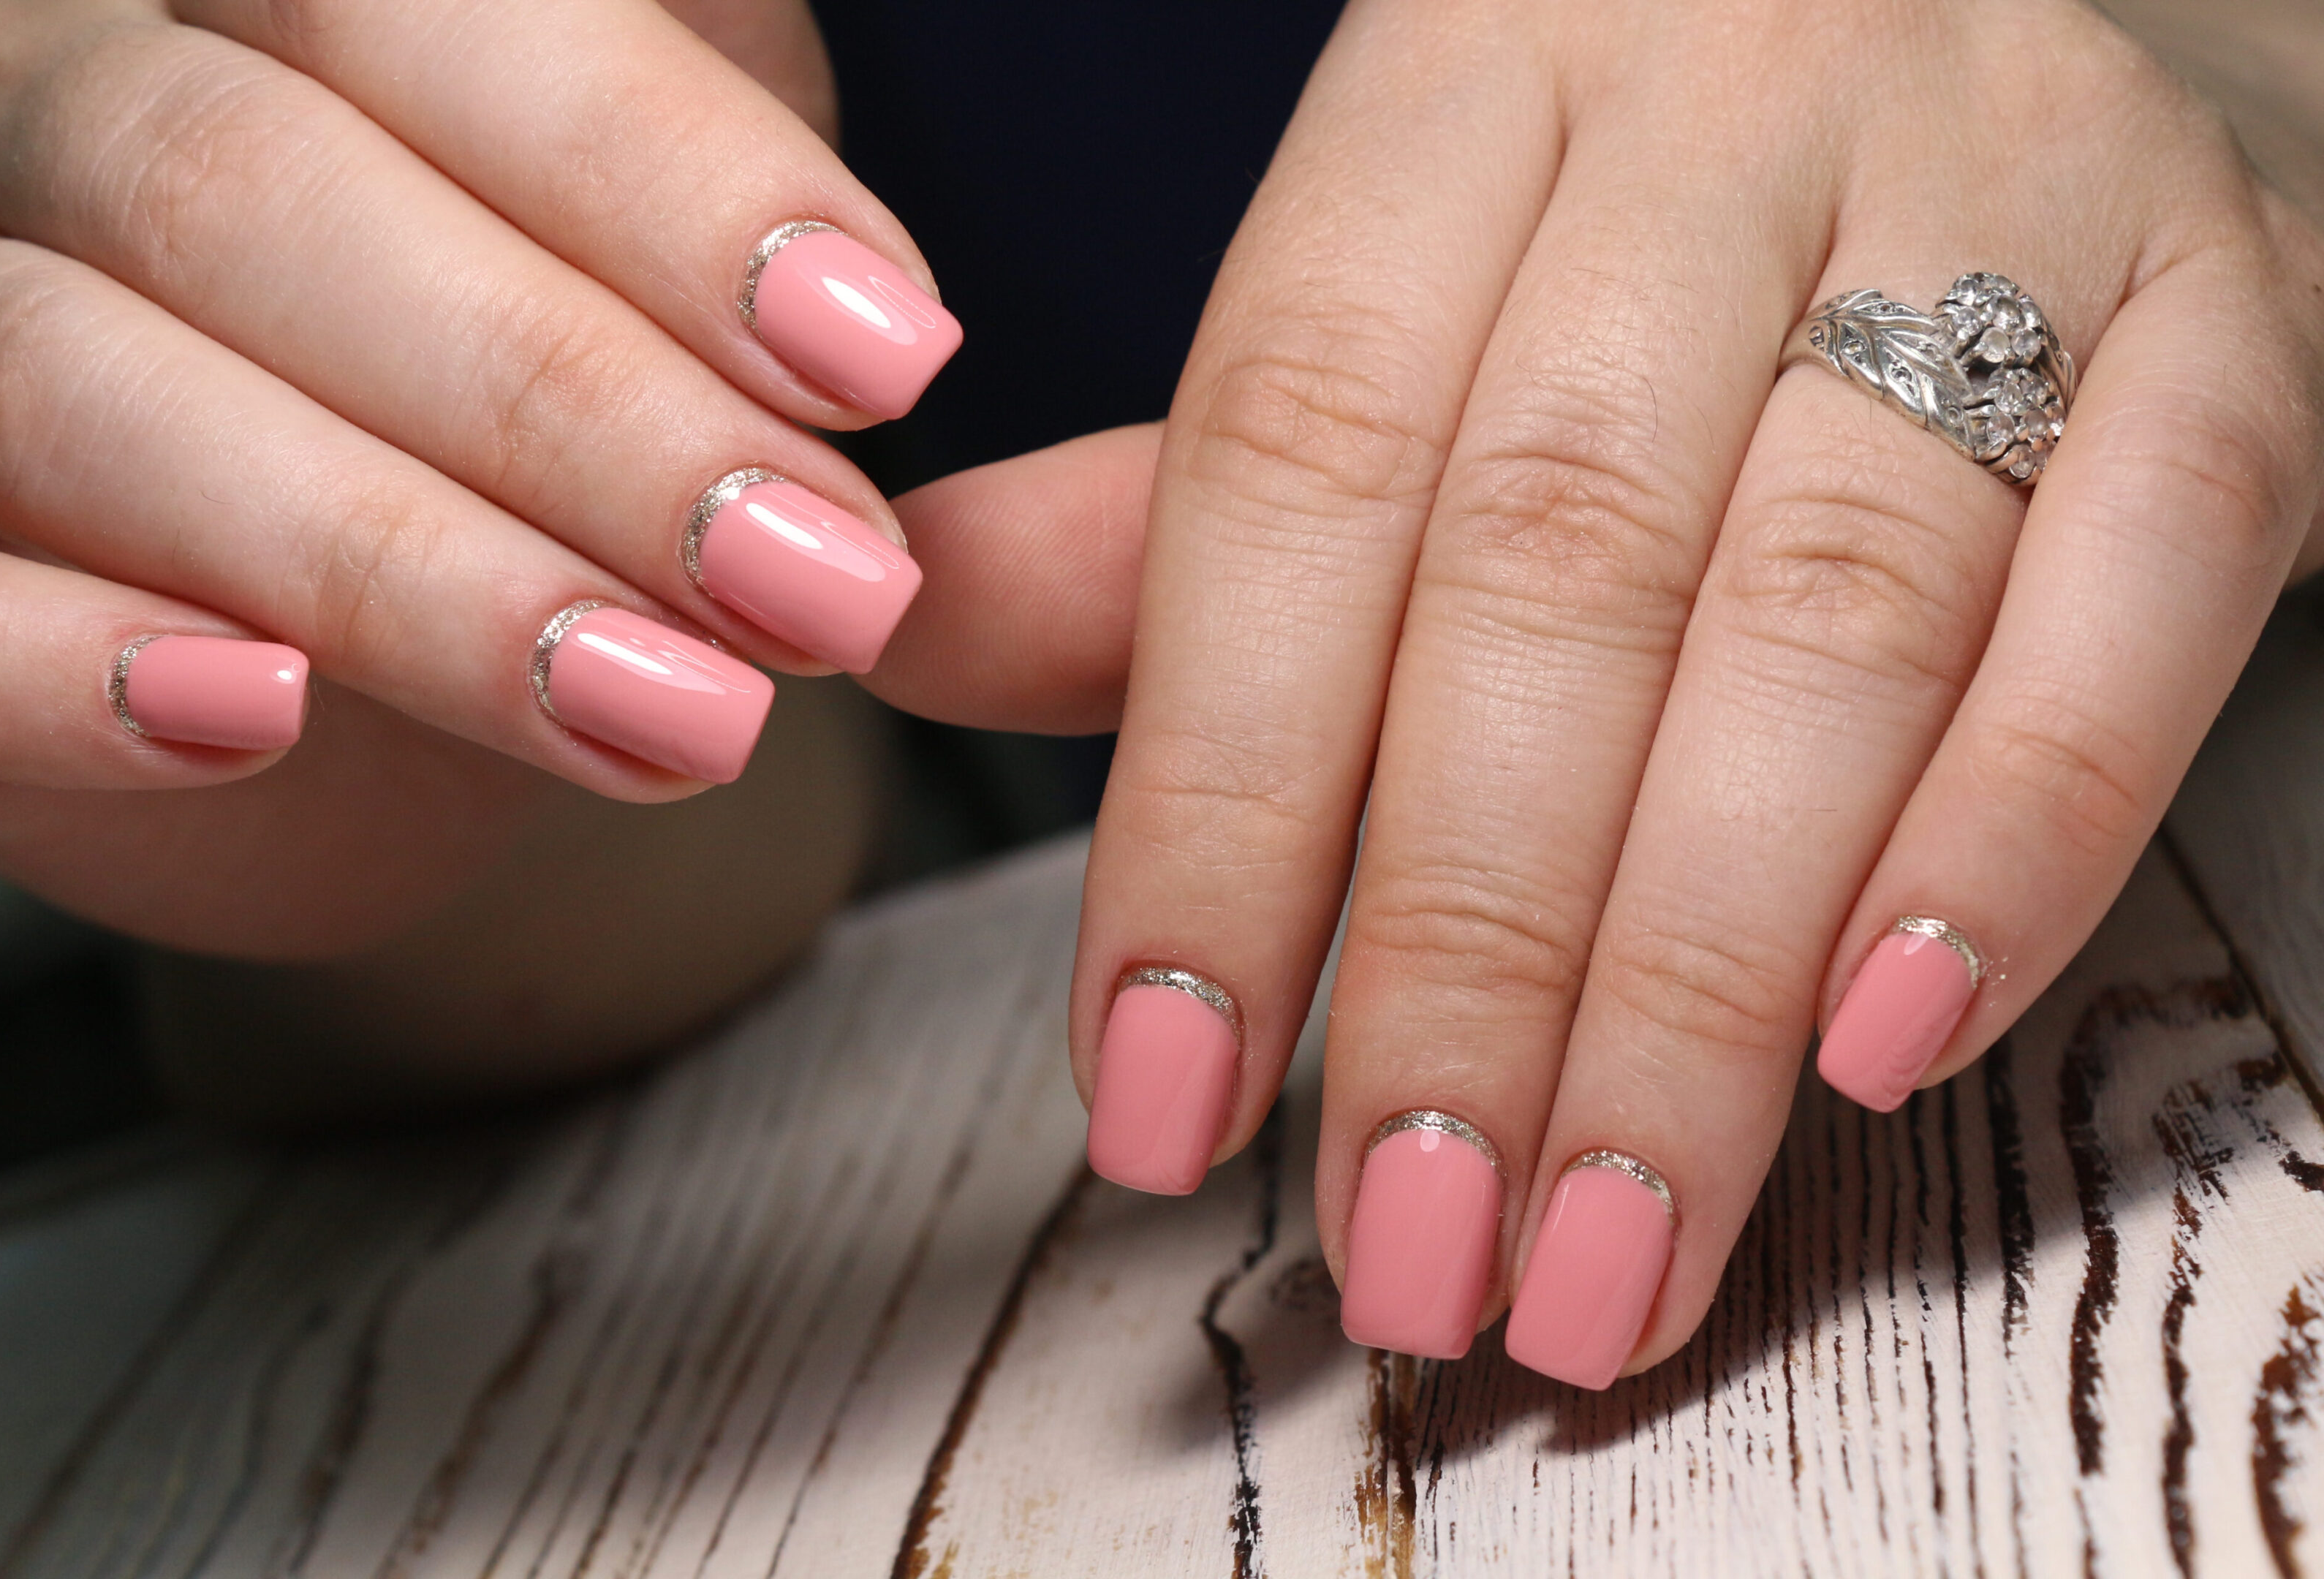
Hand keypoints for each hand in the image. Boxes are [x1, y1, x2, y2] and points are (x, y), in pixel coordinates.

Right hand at [0, 0, 981, 951]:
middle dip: (568, 404)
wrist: (410, 665)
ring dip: (400, 567)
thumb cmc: (551, 401)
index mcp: (255, 0)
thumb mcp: (659, 242)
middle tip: (822, 582)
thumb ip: (714, 172)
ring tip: (676, 712)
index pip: (404, 7)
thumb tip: (859, 268)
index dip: (654, 177)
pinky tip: (253, 716)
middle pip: (235, 184)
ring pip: (70, 384)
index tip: (884, 358)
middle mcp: (39, 107)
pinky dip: (51, 666)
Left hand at [1073, 0, 2323, 1385]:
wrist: (2040, 16)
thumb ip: (1170, 501)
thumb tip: (898, 633)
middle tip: (1411, 1247)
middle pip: (1552, 577)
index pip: (1288, 463)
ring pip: (1827, 619)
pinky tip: (1875, 1047)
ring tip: (1605, 1244)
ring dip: (1698, 980)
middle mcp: (1719, 99)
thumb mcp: (1402, 302)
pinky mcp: (2235, 302)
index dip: (1211, 805)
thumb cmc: (1657, 234)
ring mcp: (2005, 175)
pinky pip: (2137, 577)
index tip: (1162, 1101)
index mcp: (1456, 81)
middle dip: (1464, 959)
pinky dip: (2009, 833)